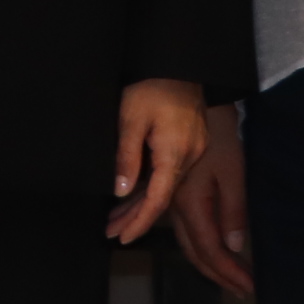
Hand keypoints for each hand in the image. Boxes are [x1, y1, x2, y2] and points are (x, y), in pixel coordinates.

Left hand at [106, 76, 208, 249]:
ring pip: (165, 188)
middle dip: (136, 218)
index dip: (141, 221)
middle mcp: (189, 159)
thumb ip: (126, 157)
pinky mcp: (189, 145)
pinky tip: (134, 195)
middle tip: (111, 233)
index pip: (158, 198)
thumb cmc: (151, 87)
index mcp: (176, 154)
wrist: (180, 65)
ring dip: (142, 204)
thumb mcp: (131, 119)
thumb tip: (121, 190)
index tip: (124, 238)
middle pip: (162, 198)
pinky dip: (151, 187)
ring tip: (115, 221)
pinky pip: (169, 175)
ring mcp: (192, 152)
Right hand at [167, 102, 252, 297]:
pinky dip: (191, 245)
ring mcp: (171, 200)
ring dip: (204, 262)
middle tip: (239, 290)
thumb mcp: (232, 170)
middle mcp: (176, 207)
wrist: (188, 103)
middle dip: (217, 274)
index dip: (228, 272)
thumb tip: (235, 246)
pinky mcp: (171, 192)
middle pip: (193, 251)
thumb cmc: (217, 135)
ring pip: (184, 241)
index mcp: (191, 203)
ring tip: (223, 277)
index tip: (248, 287)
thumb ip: (234, 210)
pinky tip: (201, 253)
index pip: (209, 249)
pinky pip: (178, 228)